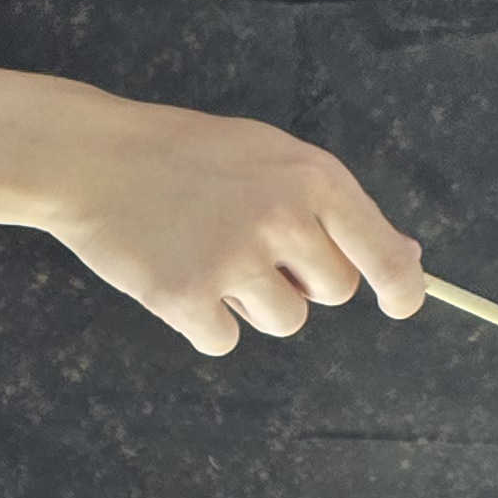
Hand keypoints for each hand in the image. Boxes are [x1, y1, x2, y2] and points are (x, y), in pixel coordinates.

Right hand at [38, 94, 426, 352]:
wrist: (93, 158)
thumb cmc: (188, 157)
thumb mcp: (271, 156)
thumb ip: (332, 206)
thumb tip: (404, 261)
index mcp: (313, 179)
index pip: (382, 254)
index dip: (401, 287)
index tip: (402, 304)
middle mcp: (283, 218)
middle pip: (333, 291)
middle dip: (302, 279)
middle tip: (250, 243)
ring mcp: (235, 260)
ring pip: (284, 321)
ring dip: (253, 303)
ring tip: (209, 253)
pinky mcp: (188, 298)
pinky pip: (224, 341)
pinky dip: (203, 322)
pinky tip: (176, 275)